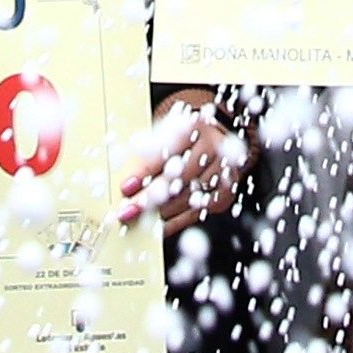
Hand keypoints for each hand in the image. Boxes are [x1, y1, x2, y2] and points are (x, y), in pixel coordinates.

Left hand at [115, 92, 250, 231]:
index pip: (168, 150)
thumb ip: (147, 152)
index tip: (126, 187)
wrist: (214, 135)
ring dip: (162, 213)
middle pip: (179, 177)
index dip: (145, 171)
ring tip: (139, 220)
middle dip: (151, 197)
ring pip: (190, 198)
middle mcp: (213, 147)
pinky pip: (198, 213)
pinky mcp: (226, 192)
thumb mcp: (163, 132)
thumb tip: (126, 180)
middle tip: (128, 210)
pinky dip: (176, 223)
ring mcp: (223, 171)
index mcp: (194, 125)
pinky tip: (158, 227)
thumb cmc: (182, 136)